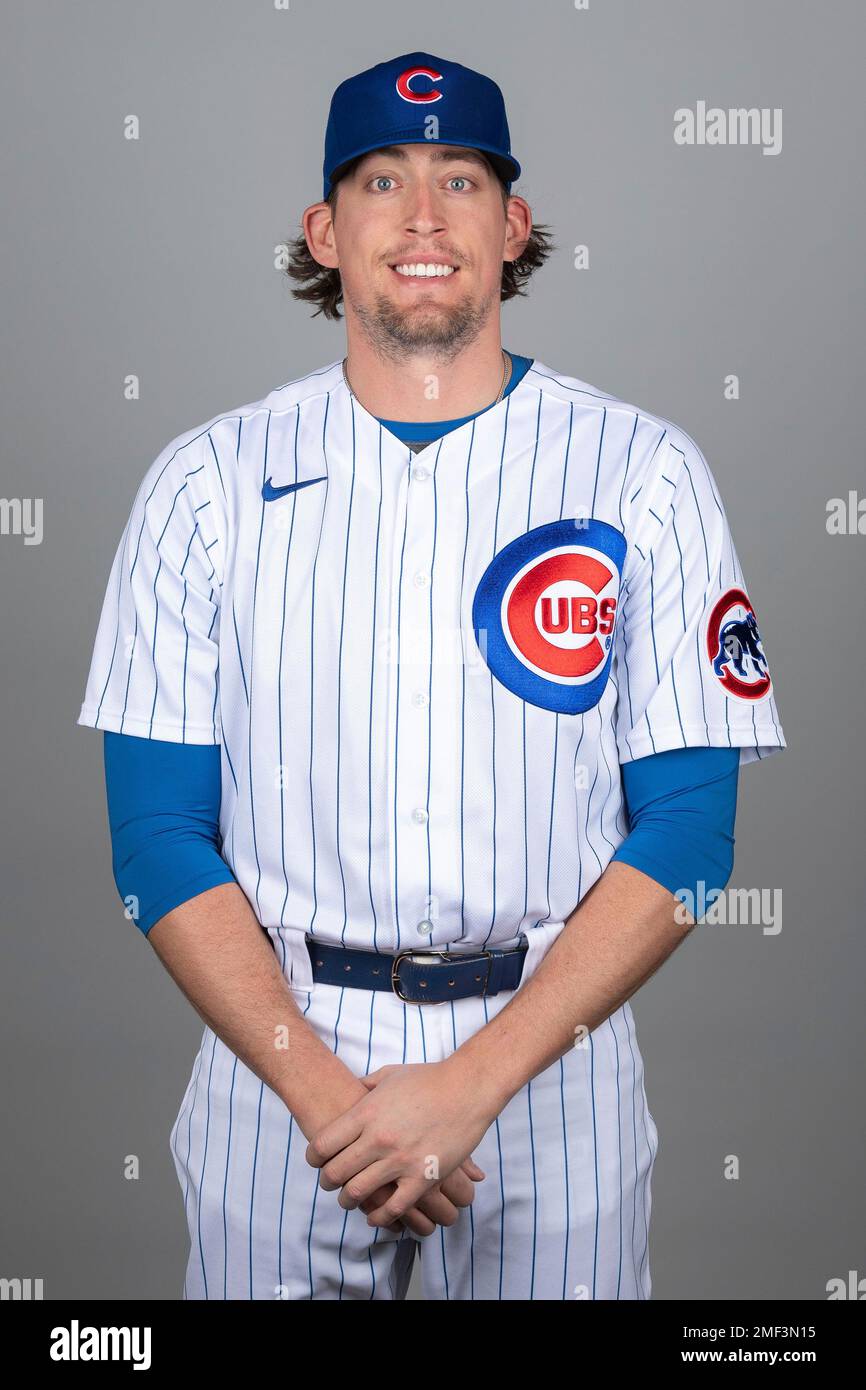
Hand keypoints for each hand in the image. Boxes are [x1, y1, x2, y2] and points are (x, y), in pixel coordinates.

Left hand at [305, 1058, 494, 1227]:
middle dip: (327, 1182)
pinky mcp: (422, 1178)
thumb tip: (353, 1088)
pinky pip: (393, 1208)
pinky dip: (379, 1217)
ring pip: (357, 1193)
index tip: (317, 1161)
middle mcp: (378, 1139)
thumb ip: (367, 1085)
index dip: (314, 1157)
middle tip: (330, 1183)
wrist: (468, 1088)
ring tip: (349, 1200)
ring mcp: (399, 1160)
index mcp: (366, 1113)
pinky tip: (376, 1216)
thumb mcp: (391, 1075)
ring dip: (348, 1201)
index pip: (323, 1145)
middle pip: (335, 1173)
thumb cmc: (430, 1078)